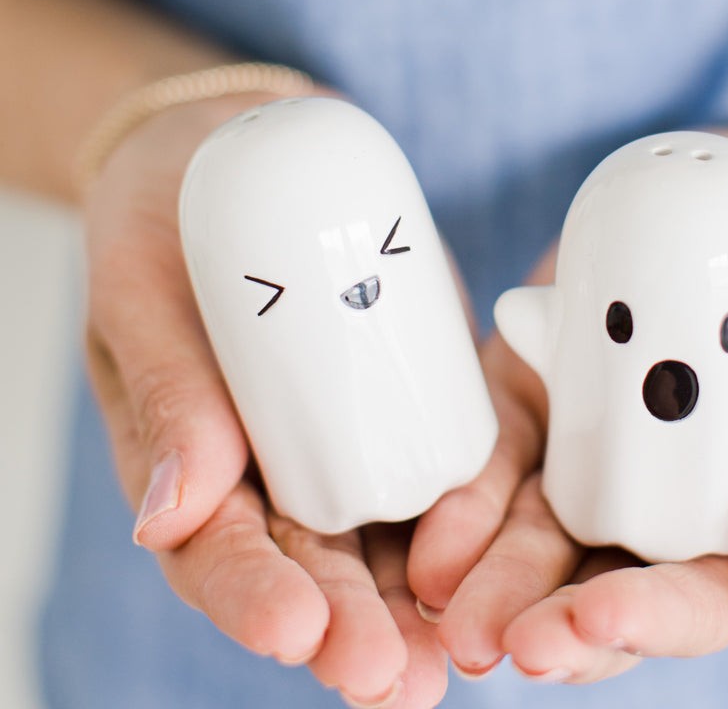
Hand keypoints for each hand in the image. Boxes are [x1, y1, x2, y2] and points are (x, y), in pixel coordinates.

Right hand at [84, 93, 446, 708]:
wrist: (241, 153)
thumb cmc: (165, 222)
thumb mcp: (144, 289)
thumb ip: (166, 389)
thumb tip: (169, 515)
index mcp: (193, 461)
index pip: (214, 552)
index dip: (251, 598)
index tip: (295, 630)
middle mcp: (274, 467)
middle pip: (312, 567)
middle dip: (350, 628)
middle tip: (393, 682)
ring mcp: (348, 432)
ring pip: (383, 534)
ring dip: (417, 598)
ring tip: (451, 655)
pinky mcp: (410, 389)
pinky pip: (441, 456)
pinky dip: (469, 508)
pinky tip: (502, 549)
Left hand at [409, 104, 727, 681]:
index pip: (690, 600)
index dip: (646, 622)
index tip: (593, 621)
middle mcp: (654, 502)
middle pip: (592, 583)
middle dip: (543, 619)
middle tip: (495, 639)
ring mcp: (589, 447)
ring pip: (528, 530)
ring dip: (484, 572)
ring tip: (440, 594)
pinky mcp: (537, 390)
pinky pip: (494, 447)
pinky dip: (463, 489)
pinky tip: (429, 519)